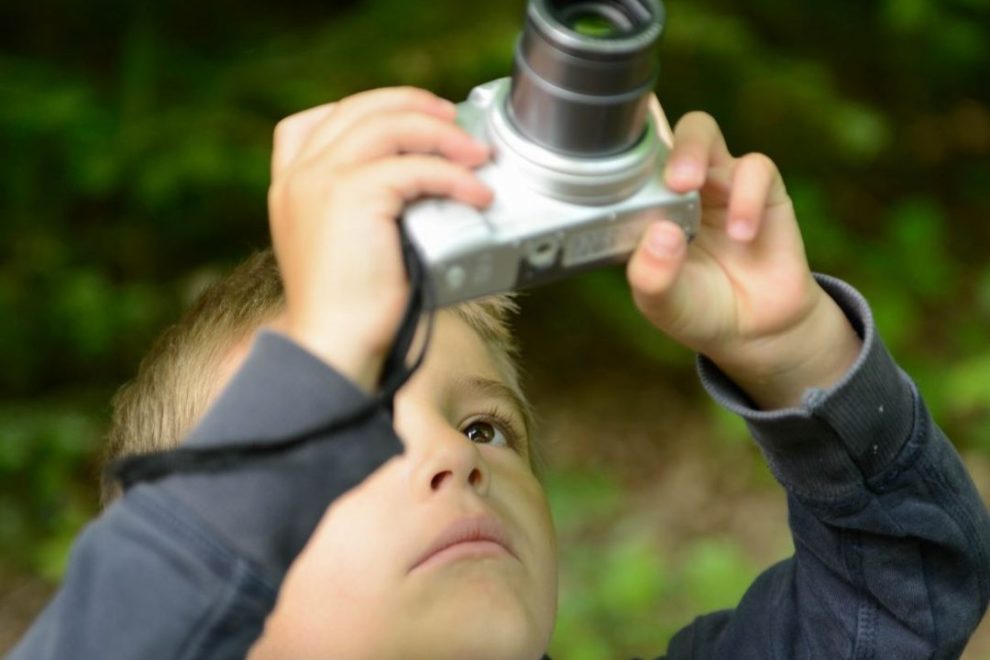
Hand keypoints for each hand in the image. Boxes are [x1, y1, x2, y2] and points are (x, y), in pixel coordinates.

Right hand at [267, 87, 491, 390]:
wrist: (332, 347)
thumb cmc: (347, 312)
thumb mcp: (342, 249)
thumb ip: (361, 211)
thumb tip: (422, 188)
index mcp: (289, 186)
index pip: (315, 120)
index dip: (368, 107)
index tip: (411, 117)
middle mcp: (300, 175)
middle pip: (359, 109)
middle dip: (414, 105)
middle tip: (456, 123)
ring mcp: (321, 181)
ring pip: (390, 126)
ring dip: (444, 135)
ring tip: (478, 156)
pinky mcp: (352, 197)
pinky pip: (416, 168)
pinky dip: (455, 177)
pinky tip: (477, 195)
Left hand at [626, 110, 861, 408]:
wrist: (755, 328)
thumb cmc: (697, 307)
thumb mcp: (663, 303)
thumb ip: (654, 276)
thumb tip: (661, 235)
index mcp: (644, 205)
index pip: (622, 160)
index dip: (611, 136)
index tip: (600, 125)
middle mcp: (676, 185)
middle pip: (658, 132)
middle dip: (653, 142)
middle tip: (664, 178)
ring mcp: (717, 181)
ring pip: (701, 131)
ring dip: (692, 152)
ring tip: (686, 186)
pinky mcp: (762, 189)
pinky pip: (755, 169)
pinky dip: (747, 198)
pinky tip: (742, 235)